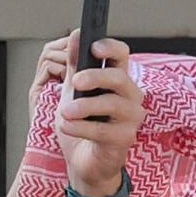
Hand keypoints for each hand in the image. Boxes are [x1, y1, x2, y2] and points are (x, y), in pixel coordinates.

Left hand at [56, 49, 142, 196]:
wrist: (83, 162)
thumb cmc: (80, 124)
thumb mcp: (72, 92)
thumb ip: (74, 66)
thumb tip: (75, 35)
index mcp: (118, 81)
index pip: (122, 55)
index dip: (110, 47)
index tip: (92, 46)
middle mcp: (131, 97)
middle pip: (118, 77)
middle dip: (95, 76)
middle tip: (75, 82)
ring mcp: (131, 118)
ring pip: (112, 103)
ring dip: (84, 106)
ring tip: (64, 112)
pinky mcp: (125, 139)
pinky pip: (103, 129)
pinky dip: (81, 127)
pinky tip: (66, 127)